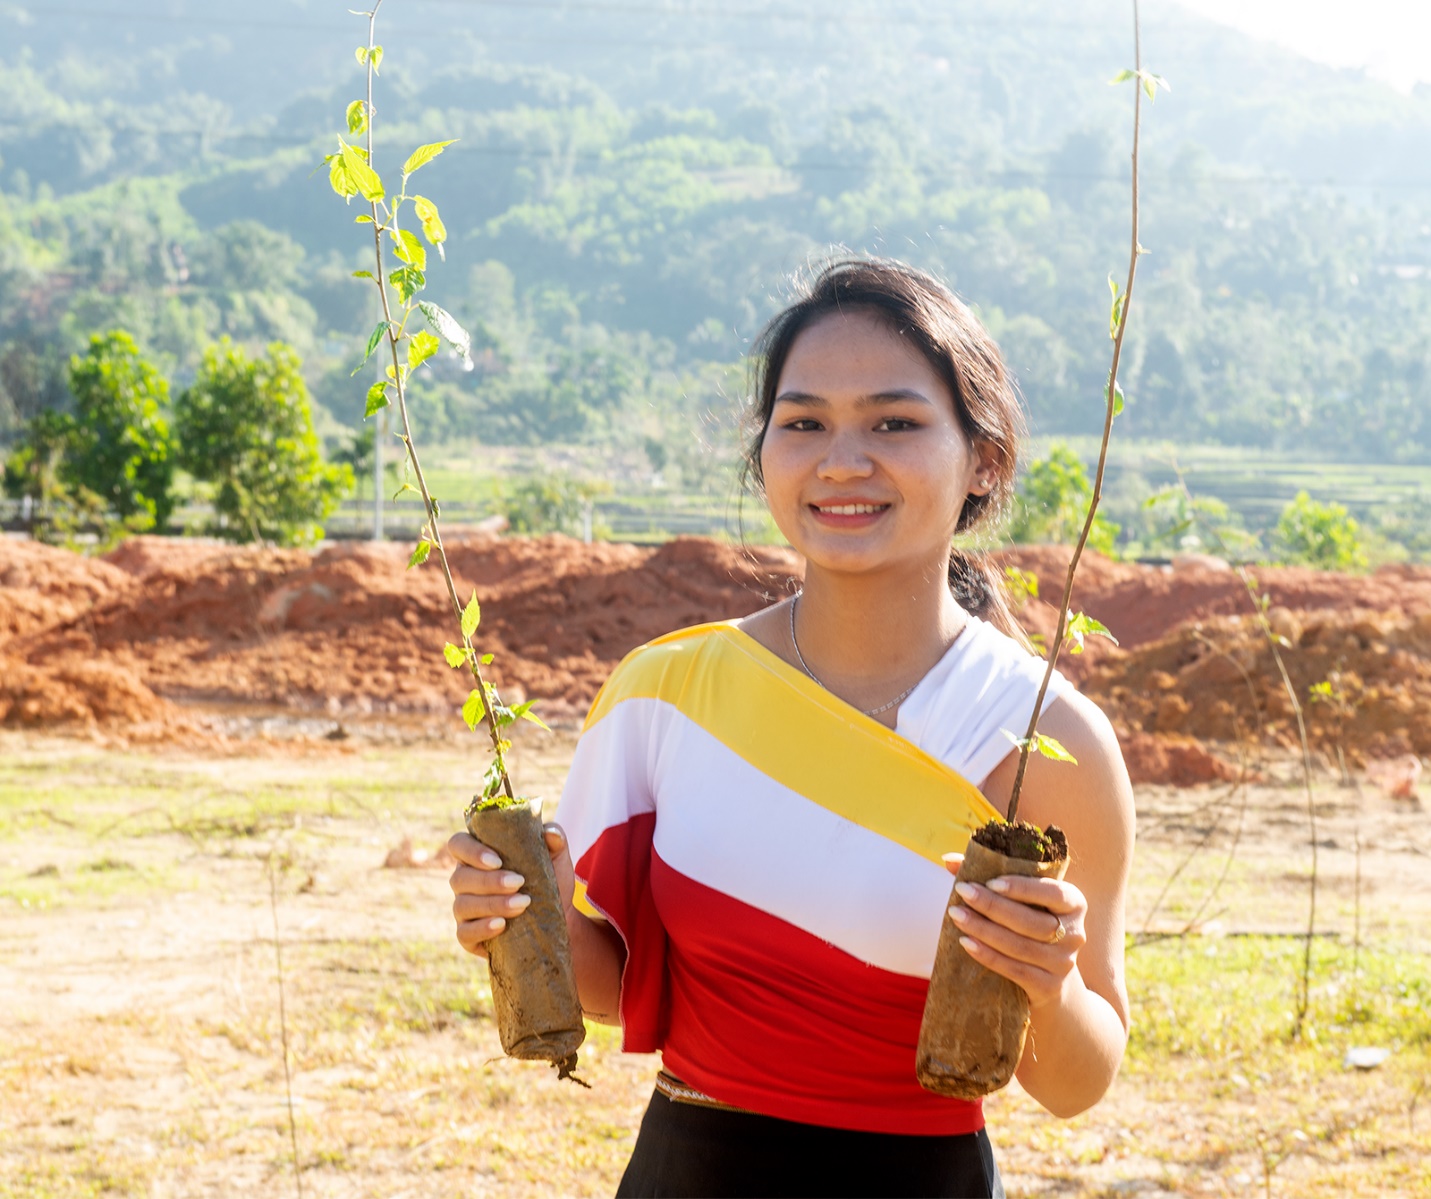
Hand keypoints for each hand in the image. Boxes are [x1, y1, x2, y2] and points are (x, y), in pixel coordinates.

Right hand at [448, 822, 575, 958]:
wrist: (559, 916)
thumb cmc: (550, 879)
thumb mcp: (556, 856)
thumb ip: (554, 838)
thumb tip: (551, 833)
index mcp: (477, 855)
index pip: (458, 844)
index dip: (471, 851)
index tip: (498, 861)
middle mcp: (465, 880)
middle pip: (460, 877)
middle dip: (490, 881)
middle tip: (519, 883)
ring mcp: (464, 908)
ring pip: (462, 905)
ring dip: (492, 904)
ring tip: (522, 904)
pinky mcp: (469, 935)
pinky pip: (464, 933)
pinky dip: (481, 929)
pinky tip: (501, 925)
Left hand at [940, 852, 1088, 1009]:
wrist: (1052, 983)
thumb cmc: (1030, 927)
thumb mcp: (1022, 902)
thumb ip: (991, 878)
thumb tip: (949, 860)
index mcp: (1074, 904)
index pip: (1054, 893)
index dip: (1023, 888)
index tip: (991, 881)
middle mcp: (1075, 933)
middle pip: (1032, 921)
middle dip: (993, 905)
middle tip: (962, 892)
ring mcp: (1064, 963)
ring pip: (1021, 946)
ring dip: (984, 929)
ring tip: (956, 915)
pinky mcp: (1050, 987)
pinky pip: (1016, 970)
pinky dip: (988, 956)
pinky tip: (966, 942)